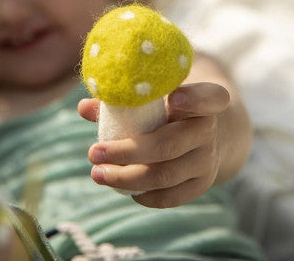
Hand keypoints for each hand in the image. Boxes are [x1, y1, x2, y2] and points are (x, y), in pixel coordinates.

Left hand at [78, 82, 229, 207]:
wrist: (205, 133)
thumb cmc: (170, 106)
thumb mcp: (156, 96)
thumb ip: (124, 99)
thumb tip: (84, 107)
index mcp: (205, 99)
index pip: (209, 97)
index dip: (194, 98)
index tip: (173, 97)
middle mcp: (210, 129)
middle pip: (168, 145)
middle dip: (126, 152)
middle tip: (93, 153)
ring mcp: (208, 159)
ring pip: (165, 175)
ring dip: (126, 178)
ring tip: (97, 174)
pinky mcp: (202, 183)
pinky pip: (171, 196)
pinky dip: (145, 195)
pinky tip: (124, 189)